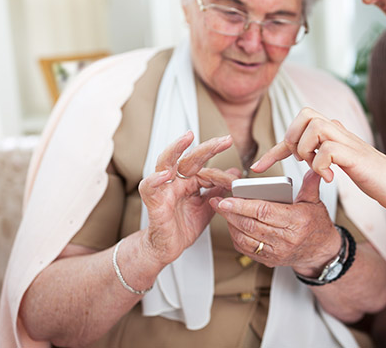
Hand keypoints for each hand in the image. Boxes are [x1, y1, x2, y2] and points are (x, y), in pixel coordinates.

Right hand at [139, 131, 239, 265]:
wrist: (168, 248)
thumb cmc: (183, 226)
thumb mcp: (208, 206)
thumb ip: (219, 190)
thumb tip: (235, 173)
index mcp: (189, 181)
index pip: (207, 170)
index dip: (222, 175)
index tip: (236, 181)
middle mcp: (176, 181)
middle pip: (189, 158)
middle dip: (207, 148)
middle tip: (225, 140)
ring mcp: (163, 189)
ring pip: (165, 162)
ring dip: (175, 149)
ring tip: (187, 138)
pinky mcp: (154, 202)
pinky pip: (149, 188)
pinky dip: (155, 180)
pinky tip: (166, 175)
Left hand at [210, 170, 340, 275]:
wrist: (321, 252)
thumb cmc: (316, 225)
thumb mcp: (315, 202)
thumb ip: (310, 185)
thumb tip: (313, 169)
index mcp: (297, 221)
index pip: (264, 212)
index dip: (242, 205)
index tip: (228, 199)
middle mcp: (287, 239)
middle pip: (251, 225)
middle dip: (230, 213)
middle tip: (218, 202)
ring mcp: (277, 252)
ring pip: (245, 238)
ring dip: (230, 224)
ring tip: (223, 211)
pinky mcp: (270, 260)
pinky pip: (246, 249)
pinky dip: (236, 236)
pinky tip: (232, 225)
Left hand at [251, 107, 385, 211]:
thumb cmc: (372, 177)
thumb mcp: (342, 164)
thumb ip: (325, 154)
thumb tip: (307, 153)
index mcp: (334, 133)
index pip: (298, 129)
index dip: (274, 149)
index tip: (257, 168)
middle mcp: (340, 131)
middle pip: (305, 113)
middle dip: (294, 138)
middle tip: (301, 161)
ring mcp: (349, 142)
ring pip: (315, 127)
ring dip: (307, 151)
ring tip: (316, 169)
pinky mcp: (357, 156)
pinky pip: (328, 150)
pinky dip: (322, 166)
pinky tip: (330, 178)